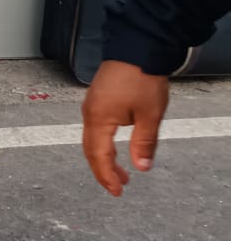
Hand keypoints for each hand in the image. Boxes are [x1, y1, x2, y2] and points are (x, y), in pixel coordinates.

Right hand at [81, 60, 169, 195]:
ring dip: (103, 158)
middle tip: (118, 187)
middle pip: (90, 150)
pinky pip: (93, 129)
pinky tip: (114, 147)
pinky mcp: (97, 100)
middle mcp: (90, 113)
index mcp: (99, 119)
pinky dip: (102, 145)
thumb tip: (141, 167)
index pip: (99, 156)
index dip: (107, 176)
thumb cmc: (141, 78)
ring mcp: (91, 106)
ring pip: (91, 140)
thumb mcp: (150, 115)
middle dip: (103, 171)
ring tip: (120, 172)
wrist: (135, 49)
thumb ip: (144, 143)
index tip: (117, 191)